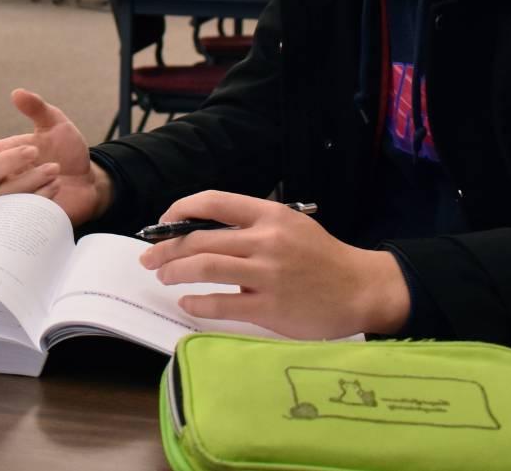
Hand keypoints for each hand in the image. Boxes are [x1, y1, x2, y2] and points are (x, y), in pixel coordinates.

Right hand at [0, 89, 110, 224]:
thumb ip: (37, 109)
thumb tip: (17, 93)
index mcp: (6, 154)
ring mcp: (16, 199)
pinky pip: (25, 212)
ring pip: (6, 194)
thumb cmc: (67, 152)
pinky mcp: (30, 217)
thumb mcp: (56, 124)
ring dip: (31, 178)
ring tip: (55, 168)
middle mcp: (6, 177)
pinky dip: (42, 196)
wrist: (90, 181)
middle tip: (33, 150)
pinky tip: (57, 186)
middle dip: (7, 161)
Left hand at [139, 191, 409, 339]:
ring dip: (174, 272)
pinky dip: (196, 303)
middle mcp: (266, 241)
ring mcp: (267, 275)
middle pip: (199, 239)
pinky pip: (220, 304)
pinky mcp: (270, 308)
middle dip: (166, 248)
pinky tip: (188, 303)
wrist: (361, 288)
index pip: (213, 202)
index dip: (180, 210)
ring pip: (204, 267)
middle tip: (149, 259)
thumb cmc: (322, 257)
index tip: (164, 223)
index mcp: (270, 215)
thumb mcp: (291, 226)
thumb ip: (252, 225)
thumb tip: (201, 230)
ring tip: (164, 277)